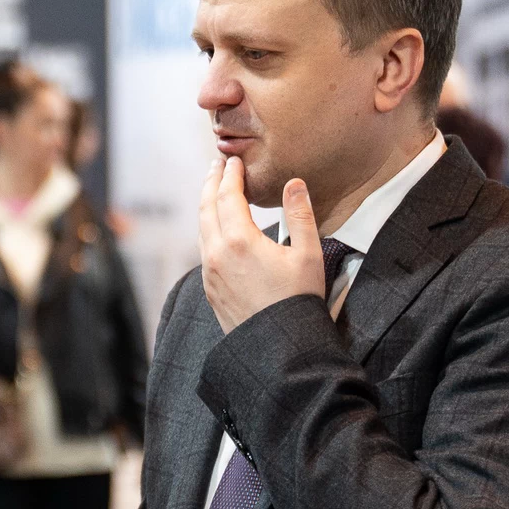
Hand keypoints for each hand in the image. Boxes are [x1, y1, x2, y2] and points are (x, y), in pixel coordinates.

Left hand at [198, 156, 324, 333]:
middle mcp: (217, 254)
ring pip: (201, 228)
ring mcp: (209, 273)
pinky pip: (203, 248)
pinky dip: (207, 227)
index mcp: (240, 241)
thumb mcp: (308, 255)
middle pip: (206, 207)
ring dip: (206, 205)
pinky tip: (217, 227)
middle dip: (211, 183)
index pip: (228, 195)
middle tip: (218, 165)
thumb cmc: (298, 301)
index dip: (231, 175)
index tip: (234, 161)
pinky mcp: (209, 288)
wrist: (280, 348)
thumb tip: (294, 183)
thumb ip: (299, 215)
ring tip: (215, 191)